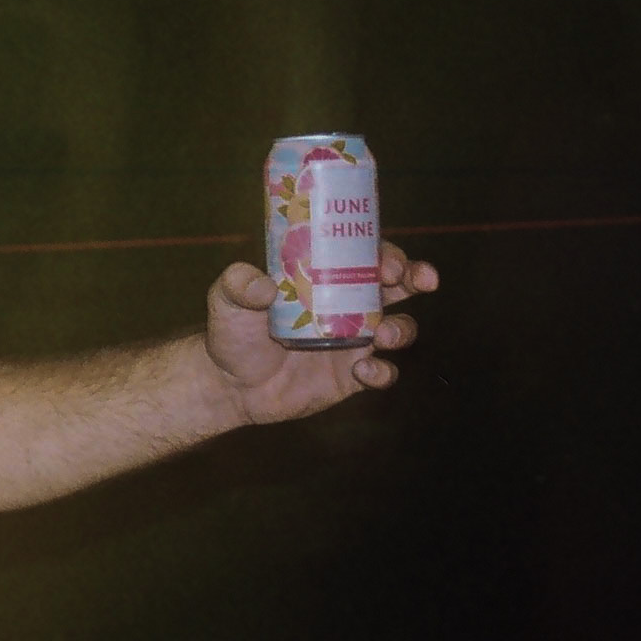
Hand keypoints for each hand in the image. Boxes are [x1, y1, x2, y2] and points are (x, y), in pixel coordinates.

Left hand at [205, 241, 438, 427]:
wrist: (231, 387)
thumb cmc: (232, 334)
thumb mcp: (225, 301)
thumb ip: (237, 285)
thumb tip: (262, 284)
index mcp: (322, 278)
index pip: (362, 255)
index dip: (384, 252)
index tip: (388, 262)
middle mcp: (346, 305)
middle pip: (395, 285)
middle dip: (414, 277)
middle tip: (413, 280)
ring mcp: (353, 341)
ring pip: (398, 328)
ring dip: (401, 328)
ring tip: (382, 335)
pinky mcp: (352, 376)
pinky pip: (383, 373)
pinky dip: (382, 372)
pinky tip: (363, 371)